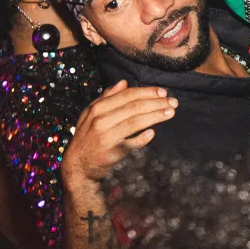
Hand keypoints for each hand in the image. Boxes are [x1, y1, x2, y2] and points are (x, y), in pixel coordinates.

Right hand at [61, 81, 176, 189]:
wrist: (76, 165)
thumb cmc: (87, 136)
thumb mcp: (90, 114)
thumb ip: (106, 97)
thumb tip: (123, 82)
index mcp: (98, 108)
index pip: (127, 95)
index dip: (147, 92)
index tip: (163, 92)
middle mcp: (100, 120)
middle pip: (134, 107)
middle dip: (157, 103)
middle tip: (173, 102)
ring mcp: (105, 137)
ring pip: (135, 122)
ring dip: (155, 116)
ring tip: (170, 112)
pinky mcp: (110, 154)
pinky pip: (129, 145)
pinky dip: (141, 139)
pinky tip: (152, 133)